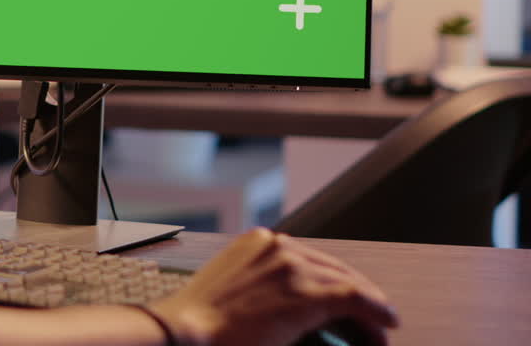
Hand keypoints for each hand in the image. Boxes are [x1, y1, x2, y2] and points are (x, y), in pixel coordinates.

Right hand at [149, 228, 397, 345]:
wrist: (188, 334)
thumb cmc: (200, 323)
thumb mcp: (231, 291)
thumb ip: (259, 288)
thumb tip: (283, 308)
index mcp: (257, 242)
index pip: (310, 258)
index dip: (335, 281)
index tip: (346, 303)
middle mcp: (278, 245)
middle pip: (334, 267)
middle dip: (356, 293)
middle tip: (369, 320)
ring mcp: (293, 266)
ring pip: (350, 281)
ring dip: (369, 306)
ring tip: (379, 330)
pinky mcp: (308, 292)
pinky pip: (357, 297)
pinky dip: (377, 310)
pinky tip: (386, 325)